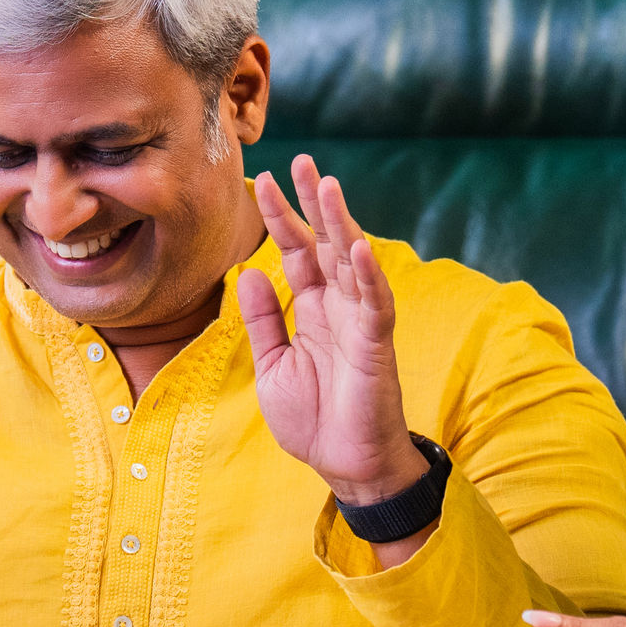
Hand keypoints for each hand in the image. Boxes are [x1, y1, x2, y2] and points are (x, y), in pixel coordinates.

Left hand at [236, 155, 421, 505]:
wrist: (344, 465)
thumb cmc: (313, 420)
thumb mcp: (273, 364)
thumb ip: (263, 319)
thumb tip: (248, 272)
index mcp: (313, 309)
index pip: (297, 252)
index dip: (282, 218)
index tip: (262, 182)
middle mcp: (339, 307)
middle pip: (327, 243)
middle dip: (314, 203)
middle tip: (303, 161)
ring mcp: (360, 322)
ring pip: (353, 262)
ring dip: (341, 224)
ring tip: (328, 186)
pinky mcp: (377, 345)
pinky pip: (374, 304)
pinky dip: (366, 275)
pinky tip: (355, 247)